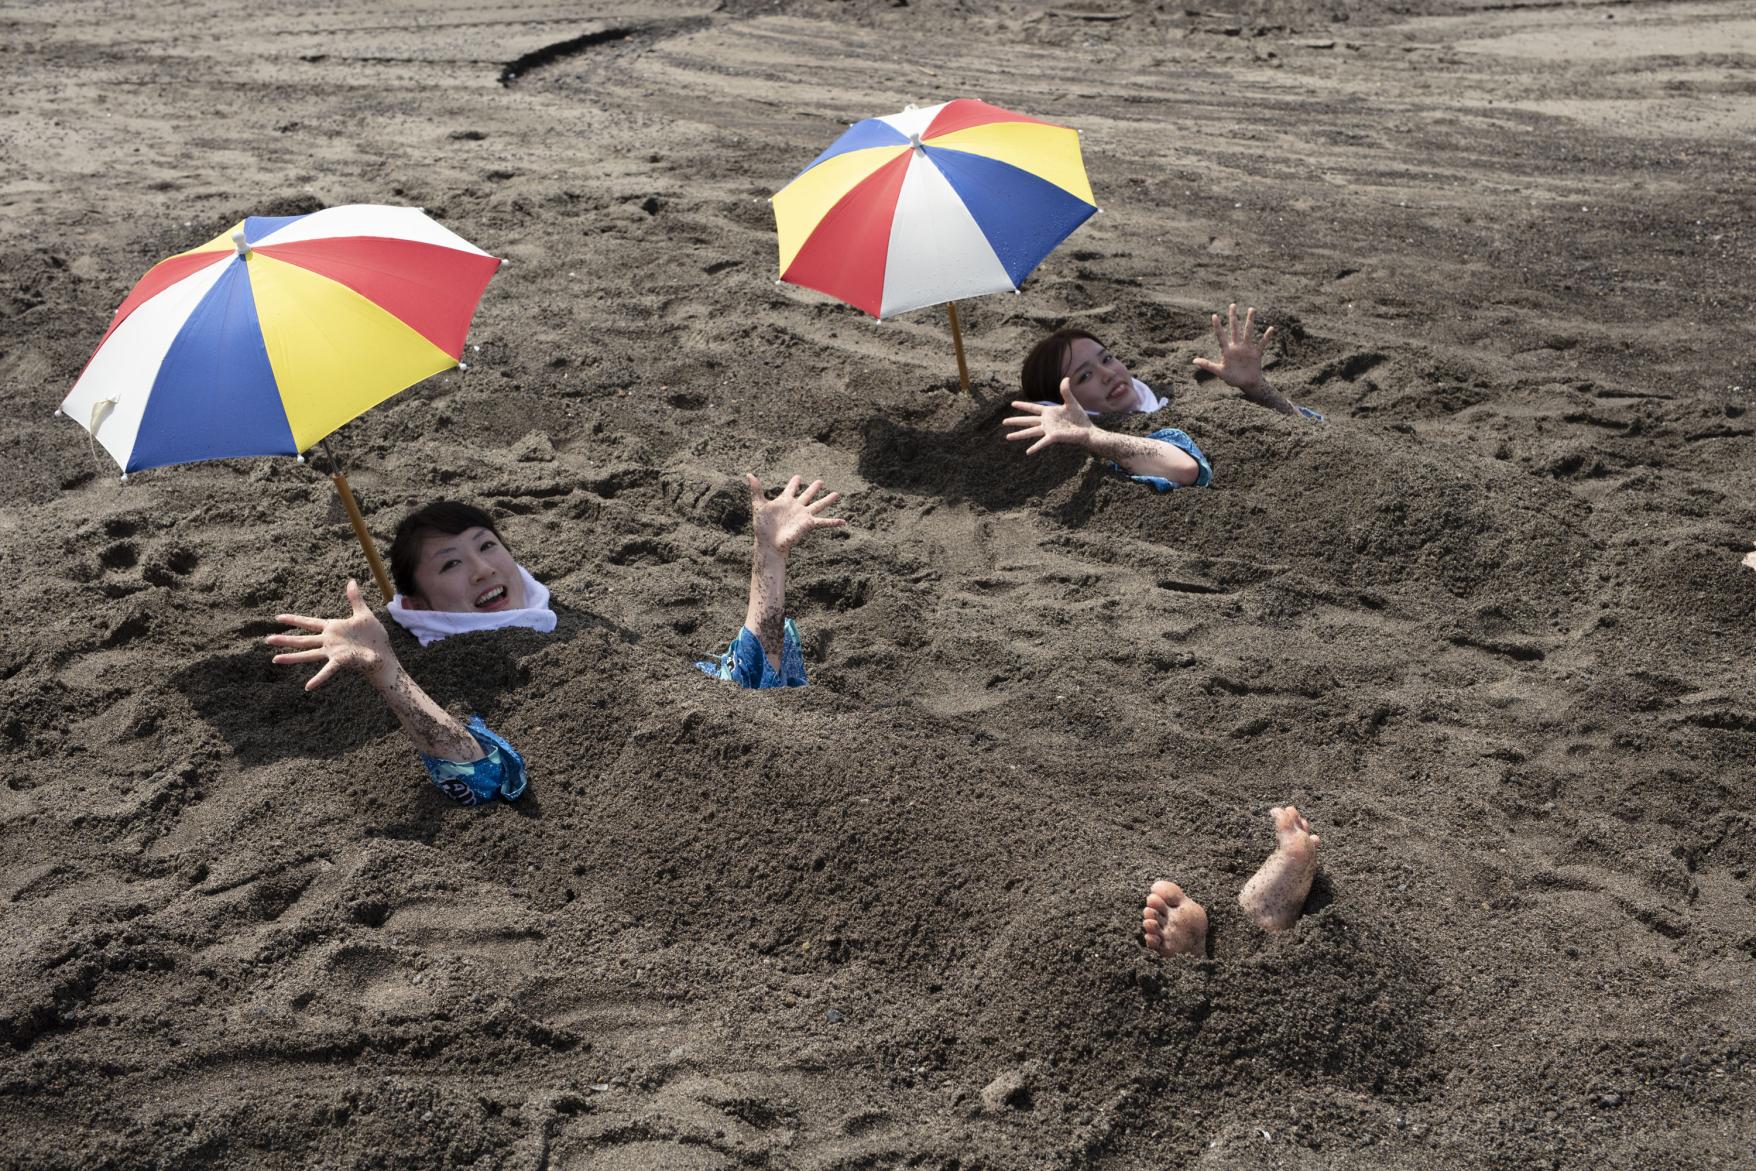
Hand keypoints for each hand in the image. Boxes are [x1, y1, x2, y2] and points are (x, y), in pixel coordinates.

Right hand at [266, 578, 397, 690]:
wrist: (383, 653)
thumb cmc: (373, 636)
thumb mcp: (363, 614)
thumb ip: (355, 599)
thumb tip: (351, 581)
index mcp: (332, 629)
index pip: (309, 623)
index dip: (294, 620)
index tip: (278, 617)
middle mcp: (329, 641)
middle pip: (303, 639)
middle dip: (285, 639)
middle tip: (267, 640)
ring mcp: (333, 652)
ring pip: (308, 654)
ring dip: (292, 657)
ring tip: (275, 660)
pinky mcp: (341, 661)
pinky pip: (328, 671)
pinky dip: (318, 678)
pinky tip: (308, 686)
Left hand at [747, 474, 845, 554]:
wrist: (769, 543)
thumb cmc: (762, 527)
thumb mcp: (759, 505)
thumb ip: (756, 489)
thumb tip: (749, 474)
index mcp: (784, 501)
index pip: (790, 489)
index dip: (794, 483)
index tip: (797, 477)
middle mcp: (796, 507)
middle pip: (807, 494)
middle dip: (813, 488)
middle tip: (820, 481)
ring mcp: (803, 515)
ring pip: (818, 505)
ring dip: (828, 500)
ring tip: (837, 494)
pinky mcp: (808, 524)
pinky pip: (823, 522)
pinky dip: (834, 522)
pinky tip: (843, 522)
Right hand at [1003, 377, 1094, 454]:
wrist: (1087, 430)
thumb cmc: (1079, 418)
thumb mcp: (1072, 402)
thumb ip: (1066, 391)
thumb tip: (1066, 378)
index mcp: (1049, 412)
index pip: (1032, 408)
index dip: (1022, 405)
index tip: (1012, 403)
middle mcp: (1046, 422)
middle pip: (1027, 421)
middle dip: (1015, 421)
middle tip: (1003, 422)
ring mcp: (1049, 430)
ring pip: (1030, 432)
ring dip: (1019, 434)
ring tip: (1007, 437)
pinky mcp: (1054, 437)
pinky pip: (1043, 442)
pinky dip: (1036, 447)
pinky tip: (1028, 452)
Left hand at [1192, 302, 1274, 393]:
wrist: (1247, 383)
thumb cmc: (1232, 378)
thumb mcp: (1220, 372)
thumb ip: (1208, 365)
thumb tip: (1193, 360)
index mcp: (1227, 351)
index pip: (1221, 336)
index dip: (1218, 327)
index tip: (1214, 315)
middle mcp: (1237, 347)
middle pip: (1235, 329)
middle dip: (1233, 318)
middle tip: (1232, 305)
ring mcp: (1247, 349)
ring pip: (1248, 332)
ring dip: (1250, 321)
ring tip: (1251, 309)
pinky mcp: (1256, 353)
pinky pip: (1262, 343)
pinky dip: (1267, 337)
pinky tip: (1271, 328)